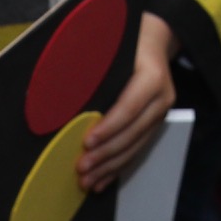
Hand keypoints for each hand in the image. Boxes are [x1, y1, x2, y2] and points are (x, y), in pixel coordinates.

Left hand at [80, 13, 176, 190]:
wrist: (155, 39)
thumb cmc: (127, 40)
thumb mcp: (113, 45)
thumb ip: (93, 66)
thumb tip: (58, 88)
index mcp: (152, 76)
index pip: (130, 107)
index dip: (109, 127)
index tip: (86, 142)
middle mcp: (162, 97)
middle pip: (133, 132)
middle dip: (106, 153)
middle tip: (81, 168)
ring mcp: (161, 113)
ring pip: (136, 146)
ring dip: (111, 166)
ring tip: (87, 181)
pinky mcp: (156, 123)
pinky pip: (138, 149)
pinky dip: (119, 167)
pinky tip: (103, 180)